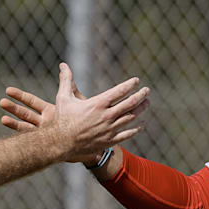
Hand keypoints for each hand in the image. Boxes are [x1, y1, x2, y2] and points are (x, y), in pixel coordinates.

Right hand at [0, 63, 147, 162]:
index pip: (120, 91)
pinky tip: (142, 124)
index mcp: (98, 104)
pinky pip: (128, 134)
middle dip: (141, 95)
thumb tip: (63, 65)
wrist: (61, 143)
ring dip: (141, 109)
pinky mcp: (110, 141)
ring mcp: (109, 129)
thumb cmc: (62, 119)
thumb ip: (66, 80)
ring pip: (131, 117)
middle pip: (130, 103)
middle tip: (147, 90)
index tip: (136, 81)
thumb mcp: (64, 97)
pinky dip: (137, 128)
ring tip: (147, 102)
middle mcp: (106, 116)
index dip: (130, 85)